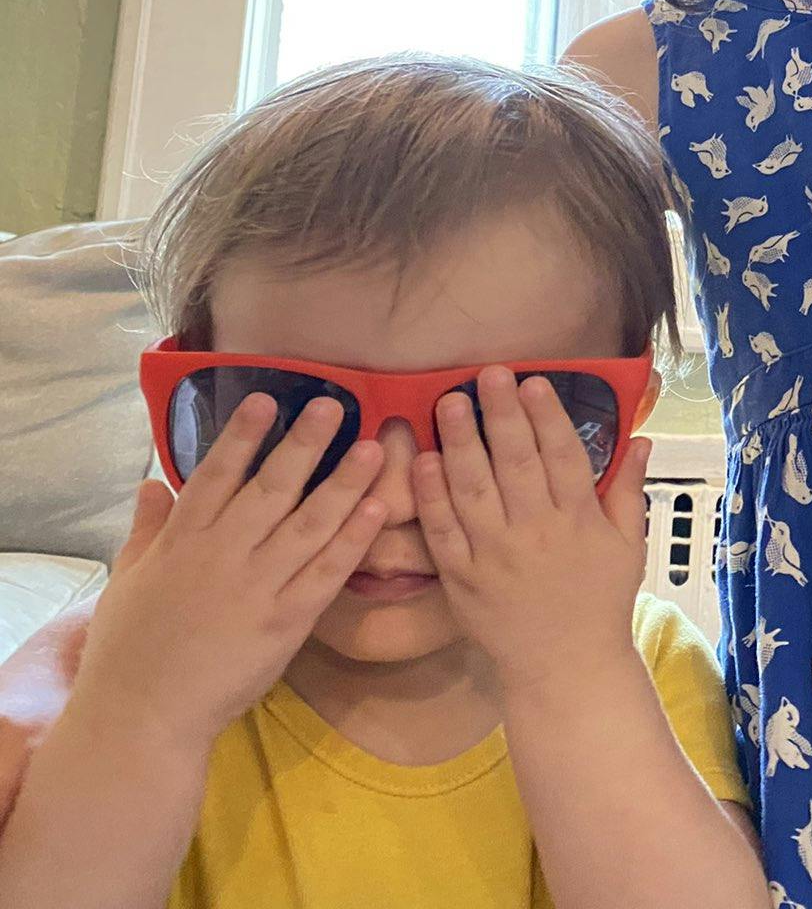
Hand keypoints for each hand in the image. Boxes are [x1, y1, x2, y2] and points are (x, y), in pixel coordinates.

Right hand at [70, 396, 384, 748]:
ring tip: (373, 447)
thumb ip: (146, 528)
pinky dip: (353, 540)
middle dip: (304, 444)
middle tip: (336, 405)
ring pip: (308, 525)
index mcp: (182, 543)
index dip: (242, 436)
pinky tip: (376, 509)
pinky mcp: (286, 623)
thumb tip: (152, 480)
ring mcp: (257, 589)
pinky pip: (326, 574)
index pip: (214, 476)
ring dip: (343, 483)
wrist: (141, 718)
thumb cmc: (128, 650)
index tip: (268, 398)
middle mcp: (223, 557)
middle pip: (271, 490)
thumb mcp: (128, 581)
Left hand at [413, 368, 650, 695]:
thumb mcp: (629, 545)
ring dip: (460, 441)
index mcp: (578, 520)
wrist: (565, 667)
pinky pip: (442, 530)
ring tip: (449, 401)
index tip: (532, 381)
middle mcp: (535, 531)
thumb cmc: (601, 602)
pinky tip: (423, 460)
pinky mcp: (460, 578)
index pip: (562, 455)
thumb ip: (630, 490)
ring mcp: (493, 554)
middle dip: (501, 413)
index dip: (546, 415)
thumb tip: (642, 439)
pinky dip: (431, 495)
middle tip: (486, 373)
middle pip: (515, 461)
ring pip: (473, 488)